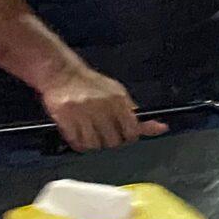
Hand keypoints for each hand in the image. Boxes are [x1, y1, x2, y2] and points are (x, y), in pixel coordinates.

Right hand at [39, 60, 162, 150]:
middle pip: (114, 141)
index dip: (130, 136)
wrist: (61, 73)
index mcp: (117, 99)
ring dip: (95, 143)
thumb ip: (132, 111)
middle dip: (112, 141)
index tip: (126, 136)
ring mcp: (83, 114)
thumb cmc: (89, 83)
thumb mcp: (115, 91)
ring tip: (91, 132)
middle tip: (107, 134)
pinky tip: (80, 134)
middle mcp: (101, 107)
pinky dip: (80, 143)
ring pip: (95, 145)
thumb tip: (158, 127)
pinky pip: (78, 144)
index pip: (132, 130)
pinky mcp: (66, 120)